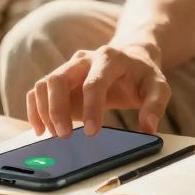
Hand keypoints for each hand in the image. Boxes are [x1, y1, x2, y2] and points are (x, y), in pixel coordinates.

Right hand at [27, 43, 170, 138]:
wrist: (132, 58)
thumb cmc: (143, 75)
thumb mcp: (159, 87)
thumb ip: (155, 106)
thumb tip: (149, 128)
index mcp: (110, 58)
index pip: (95, 81)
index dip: (91, 107)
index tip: (92, 133)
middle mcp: (84, 59)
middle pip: (59, 78)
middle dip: (57, 108)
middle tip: (63, 136)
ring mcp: (69, 67)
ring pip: (45, 83)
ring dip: (44, 111)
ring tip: (54, 135)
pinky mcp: (60, 79)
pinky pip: (39, 90)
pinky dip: (35, 109)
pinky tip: (41, 129)